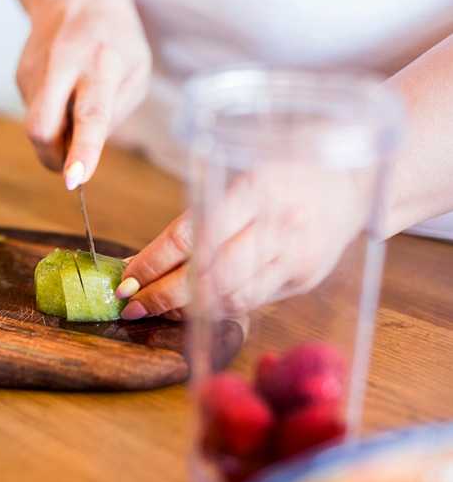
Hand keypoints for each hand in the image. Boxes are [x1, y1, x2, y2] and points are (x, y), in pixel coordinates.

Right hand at [16, 0, 150, 188]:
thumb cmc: (115, 40)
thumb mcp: (136, 71)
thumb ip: (115, 114)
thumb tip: (81, 153)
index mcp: (100, 64)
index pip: (90, 115)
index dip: (82, 151)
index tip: (75, 179)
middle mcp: (61, 67)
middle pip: (41, 127)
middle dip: (51, 157)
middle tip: (68, 165)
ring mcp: (34, 72)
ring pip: (37, 126)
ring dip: (57, 133)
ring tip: (75, 104)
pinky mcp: (20, 77)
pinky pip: (36, 114)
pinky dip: (52, 117)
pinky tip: (63, 91)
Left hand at [115, 166, 368, 318]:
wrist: (354, 181)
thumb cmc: (284, 172)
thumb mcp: (242, 171)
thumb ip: (205, 211)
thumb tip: (151, 257)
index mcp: (253, 188)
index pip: (191, 235)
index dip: (153, 263)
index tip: (126, 279)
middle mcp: (276, 223)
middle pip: (208, 274)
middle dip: (162, 295)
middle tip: (131, 304)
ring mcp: (294, 255)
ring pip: (229, 295)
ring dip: (185, 309)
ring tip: (155, 309)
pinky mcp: (304, 278)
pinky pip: (252, 301)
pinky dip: (216, 309)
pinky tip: (192, 310)